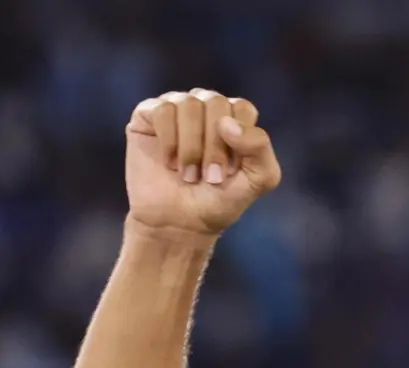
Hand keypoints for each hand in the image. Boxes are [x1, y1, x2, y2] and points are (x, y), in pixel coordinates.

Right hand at [124, 89, 281, 236]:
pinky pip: (162, 110)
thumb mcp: (259, 180)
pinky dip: (169, 140)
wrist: (180, 222)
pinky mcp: (148, 114)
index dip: (238, 142)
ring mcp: (177, 107)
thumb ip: (260, 148)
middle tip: (210, 177)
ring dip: (191, 147)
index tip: (231, 171)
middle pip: (215, 104)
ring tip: (189, 174)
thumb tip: (227, 123)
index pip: (242, 108)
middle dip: (214, 146)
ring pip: (188, 105)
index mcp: (235, 117)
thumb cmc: (220, 199)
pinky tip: (170, 163)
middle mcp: (206, 106)